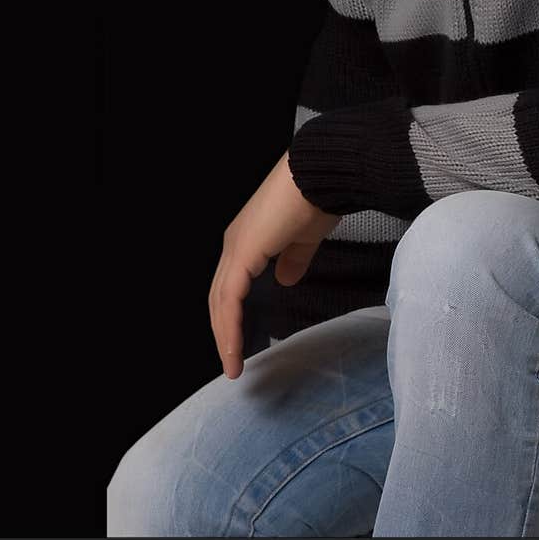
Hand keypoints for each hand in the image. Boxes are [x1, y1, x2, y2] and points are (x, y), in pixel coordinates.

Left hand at [208, 148, 341, 379]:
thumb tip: (285, 280)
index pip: (232, 285)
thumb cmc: (317, 199)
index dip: (233, 316)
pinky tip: (235, 348)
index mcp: (247, 240)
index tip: (240, 346)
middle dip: (224, 331)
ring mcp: (236, 247)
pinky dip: (230, 326)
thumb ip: (293, 260)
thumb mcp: (304, 238)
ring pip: (220, 300)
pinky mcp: (242, 253)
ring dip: (225, 335)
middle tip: (232, 363)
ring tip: (233, 365)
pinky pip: (230, 298)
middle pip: (219, 296)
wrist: (319, 174)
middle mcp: (235, 243)